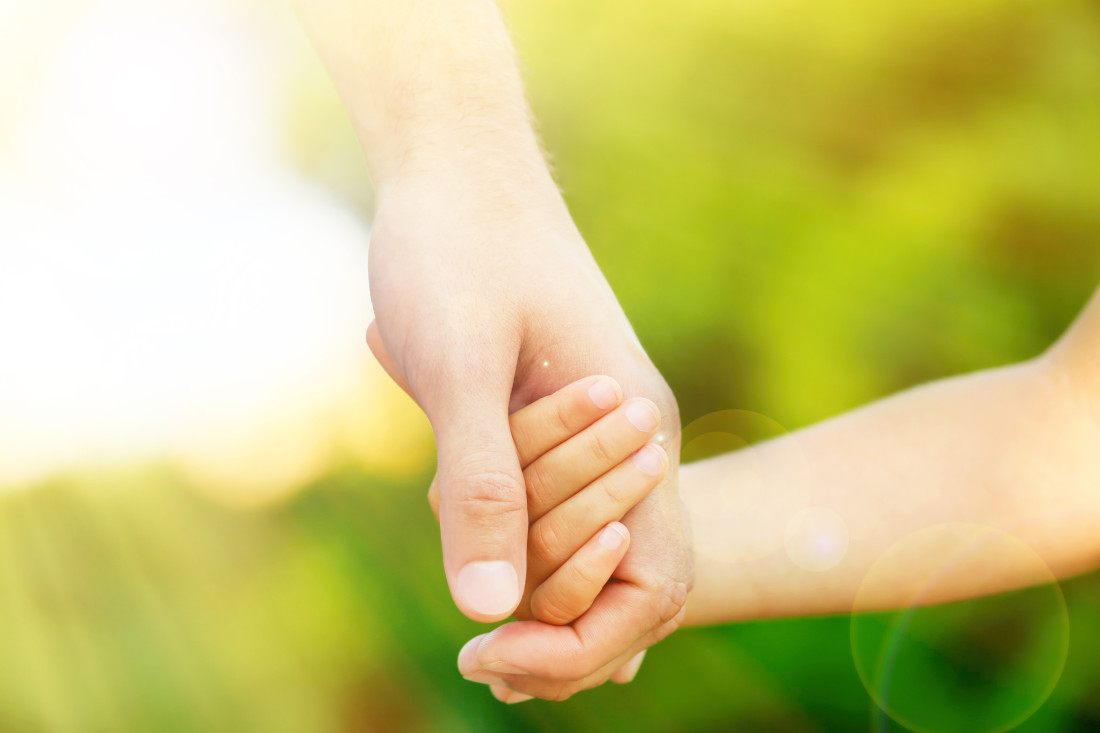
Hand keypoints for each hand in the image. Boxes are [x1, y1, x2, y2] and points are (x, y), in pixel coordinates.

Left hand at [366, 177, 691, 697]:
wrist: (457, 169)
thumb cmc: (460, 251)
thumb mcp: (461, 366)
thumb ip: (486, 484)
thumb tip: (486, 611)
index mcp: (638, 431)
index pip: (651, 585)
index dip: (580, 643)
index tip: (490, 658)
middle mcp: (634, 437)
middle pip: (620, 579)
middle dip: (554, 629)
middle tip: (476, 667)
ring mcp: (598, 428)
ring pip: (582, 546)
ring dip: (533, 587)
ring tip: (481, 637)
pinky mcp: (555, 415)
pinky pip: (555, 507)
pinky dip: (525, 551)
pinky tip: (496, 582)